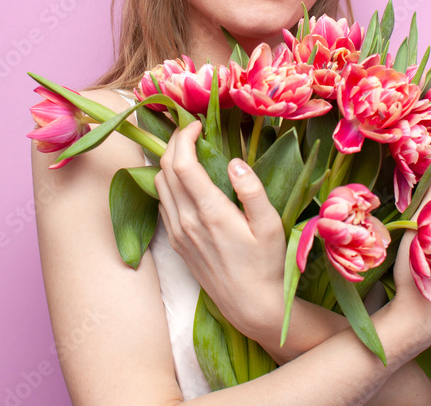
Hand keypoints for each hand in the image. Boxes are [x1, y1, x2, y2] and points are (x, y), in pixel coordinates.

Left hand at [153, 121, 285, 335]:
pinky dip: (168, 182)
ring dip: (169, 161)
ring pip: (159, 185)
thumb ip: (253, 191)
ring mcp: (177, 233)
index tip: (197, 124)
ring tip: (188, 149)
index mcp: (210, 212)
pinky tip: (186, 180)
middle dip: (174, 142)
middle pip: (165, 169)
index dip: (184, 136)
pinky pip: (162, 203)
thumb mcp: (271, 225)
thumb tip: (235, 161)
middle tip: (191, 130)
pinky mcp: (175, 242)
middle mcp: (186, 221)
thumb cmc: (266, 264)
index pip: (182, 163)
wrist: (250, 305)